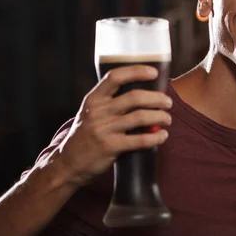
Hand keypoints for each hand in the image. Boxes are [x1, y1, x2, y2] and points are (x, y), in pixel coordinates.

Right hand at [55, 65, 172, 186]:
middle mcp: (98, 111)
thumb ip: (110, 103)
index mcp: (93, 99)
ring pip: (141, 117)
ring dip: (160, 117)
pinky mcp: (110, 147)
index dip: (137, 71)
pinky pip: (140, 140)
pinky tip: (162, 136)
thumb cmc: (85, 135)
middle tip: (167, 103)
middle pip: (135, 97)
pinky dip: (156, 137)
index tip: (154, 72)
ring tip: (167, 119)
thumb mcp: (90, 113)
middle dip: (157, 98)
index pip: (115, 77)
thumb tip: (144, 94)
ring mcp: (104, 129)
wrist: (68, 164)